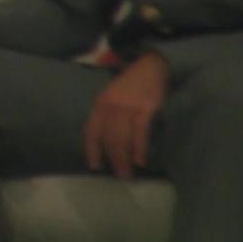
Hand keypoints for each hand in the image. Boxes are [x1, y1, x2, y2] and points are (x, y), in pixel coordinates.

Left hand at [83, 52, 168, 178]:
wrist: (151, 65)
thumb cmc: (132, 84)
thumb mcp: (113, 96)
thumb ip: (108, 114)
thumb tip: (108, 141)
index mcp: (100, 103)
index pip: (91, 129)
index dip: (91, 149)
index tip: (94, 166)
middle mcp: (110, 105)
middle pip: (107, 138)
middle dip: (112, 159)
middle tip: (119, 176)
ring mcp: (127, 106)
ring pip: (121, 138)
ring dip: (124, 159)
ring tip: (128, 174)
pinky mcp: (145, 107)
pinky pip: (139, 132)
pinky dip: (139, 148)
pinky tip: (140, 161)